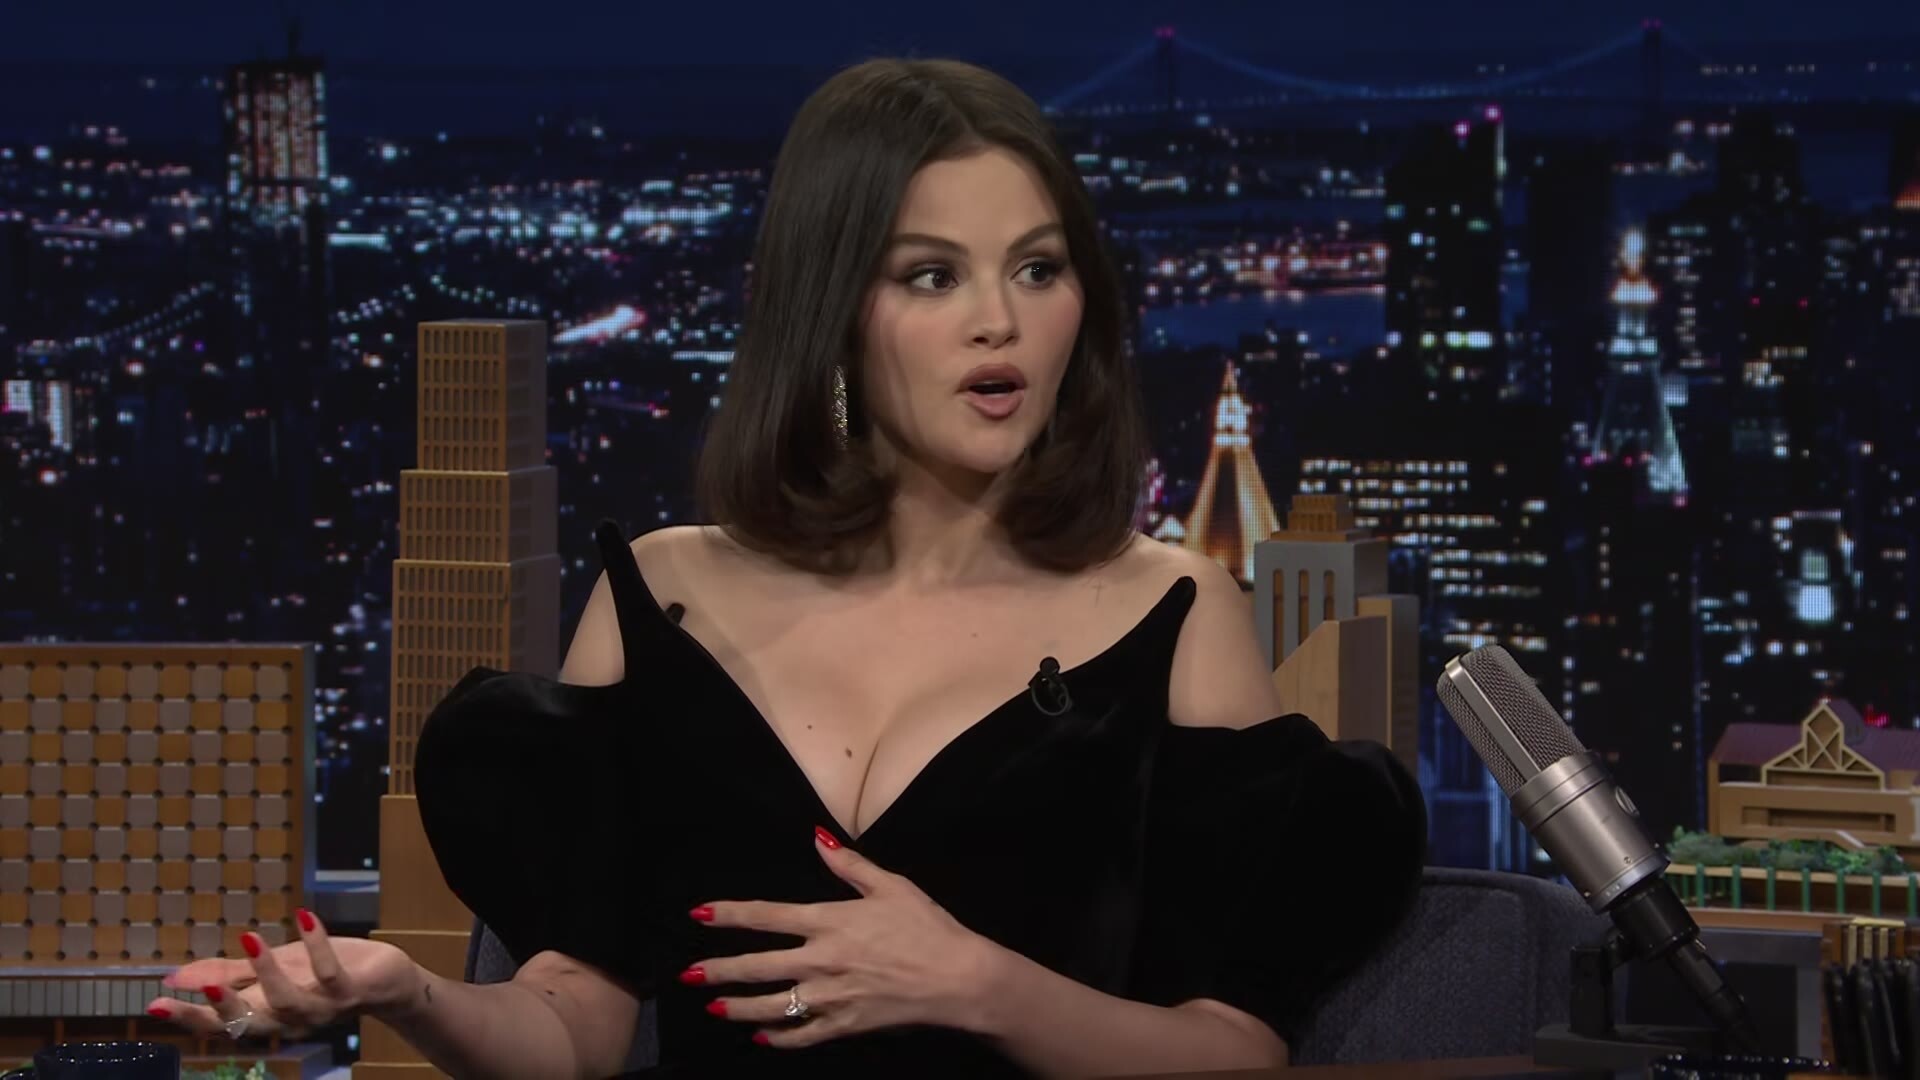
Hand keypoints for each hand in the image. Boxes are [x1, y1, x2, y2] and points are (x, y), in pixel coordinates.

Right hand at [145, 909, 419, 1039]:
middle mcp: (290, 1020)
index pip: (222, 1024)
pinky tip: (303, 917)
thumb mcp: (271, 970)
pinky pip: (329, 972)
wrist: (385, 980)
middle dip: (220, 1007)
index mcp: (267, 1015)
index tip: (154, 1005)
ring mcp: (321, 1008)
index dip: (189, 1017)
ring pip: (288, 1001)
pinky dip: (316, 944)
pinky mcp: (350, 990)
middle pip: (249, 1021)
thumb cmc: (323, 974)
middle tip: (195, 984)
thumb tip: (175, 977)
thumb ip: (227, 974)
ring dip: (266, 972)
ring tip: (248, 938)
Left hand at [684, 825, 999, 1048]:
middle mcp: (820, 960)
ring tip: (715, 1007)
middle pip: (757, 966)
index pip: (766, 916)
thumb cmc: (927, 927)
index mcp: (828, 921)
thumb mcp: (891, 885)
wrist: (957, 978)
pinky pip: (801, 1036)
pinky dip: (777, 1038)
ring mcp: (829, 997)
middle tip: (689, 976)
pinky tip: (761, 1037)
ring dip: (738, 1007)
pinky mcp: (844, 1024)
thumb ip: (849, 865)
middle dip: (719, 970)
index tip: (699, 914)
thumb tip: (817, 839)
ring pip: (771, 1006)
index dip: (729, 914)